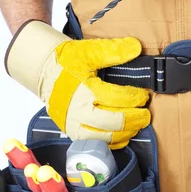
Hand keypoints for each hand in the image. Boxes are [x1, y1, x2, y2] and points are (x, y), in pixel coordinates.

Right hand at [6, 21, 149, 147]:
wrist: (45, 73)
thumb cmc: (67, 62)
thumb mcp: (88, 51)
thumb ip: (113, 50)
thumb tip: (136, 47)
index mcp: (83, 90)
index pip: (117, 99)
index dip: (135, 98)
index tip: (143, 95)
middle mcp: (78, 112)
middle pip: (113, 122)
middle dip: (135, 119)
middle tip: (145, 114)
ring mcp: (74, 125)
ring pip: (107, 137)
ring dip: (127, 132)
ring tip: (138, 123)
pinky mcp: (73, 133)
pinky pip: (98, 144)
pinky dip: (114, 142)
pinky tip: (124, 134)